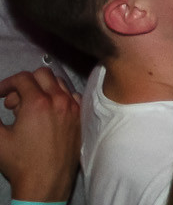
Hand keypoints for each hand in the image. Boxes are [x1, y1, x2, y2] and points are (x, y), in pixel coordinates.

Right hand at [0, 67, 80, 203]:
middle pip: (42, 75)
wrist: (46, 182)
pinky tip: (48, 113)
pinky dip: (59, 98)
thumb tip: (0, 104)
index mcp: (38, 103)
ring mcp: (73, 108)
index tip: (0, 94)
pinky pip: (71, 96)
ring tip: (29, 108)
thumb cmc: (22, 163)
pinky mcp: (80, 118)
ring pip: (59, 83)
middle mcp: (59, 101)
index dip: (7, 84)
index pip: (22, 78)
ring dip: (42, 89)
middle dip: (24, 84)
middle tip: (13, 102)